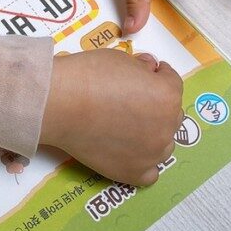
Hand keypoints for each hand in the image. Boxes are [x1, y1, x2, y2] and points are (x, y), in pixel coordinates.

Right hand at [40, 50, 182, 185]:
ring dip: (152, 132)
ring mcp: (152, 153)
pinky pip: (150, 171)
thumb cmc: (87, 74)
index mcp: (166, 96)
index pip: (172, 81)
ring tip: (127, 124)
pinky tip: (128, 149)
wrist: (58, 102)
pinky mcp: (134, 173)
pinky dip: (143, 160)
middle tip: (133, 97)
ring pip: (163, 143)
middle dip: (156, 102)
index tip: (148, 72)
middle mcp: (166, 127)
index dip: (158, 74)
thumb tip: (148, 70)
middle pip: (170, 113)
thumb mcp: (119, 57)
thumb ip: (141, 66)